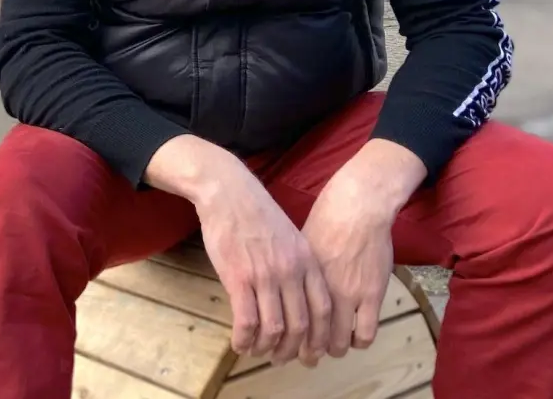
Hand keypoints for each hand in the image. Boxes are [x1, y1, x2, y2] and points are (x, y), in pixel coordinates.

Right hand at [192, 163, 332, 363]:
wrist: (229, 192)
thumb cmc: (257, 213)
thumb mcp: (290, 236)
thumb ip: (298, 265)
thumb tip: (298, 295)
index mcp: (307, 261)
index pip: (323, 309)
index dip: (319, 335)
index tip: (311, 349)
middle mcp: (291, 271)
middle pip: (301, 324)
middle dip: (293, 350)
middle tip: (282, 359)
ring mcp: (265, 276)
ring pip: (274, 328)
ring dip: (267, 348)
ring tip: (258, 353)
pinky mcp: (238, 278)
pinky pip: (246, 320)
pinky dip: (244, 339)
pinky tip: (239, 344)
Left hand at [298, 172, 398, 362]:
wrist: (357, 208)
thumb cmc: (325, 221)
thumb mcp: (297, 246)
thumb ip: (291, 271)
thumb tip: (278, 287)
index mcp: (297, 280)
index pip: (286, 322)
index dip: (283, 338)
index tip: (283, 343)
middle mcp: (319, 292)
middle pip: (309, 339)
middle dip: (306, 353)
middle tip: (306, 356)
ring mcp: (347, 295)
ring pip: (337, 342)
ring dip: (333, 350)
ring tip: (331, 347)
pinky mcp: (372, 295)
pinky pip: (365, 333)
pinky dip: (358, 341)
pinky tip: (354, 336)